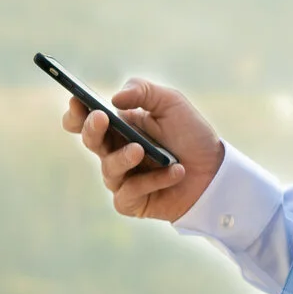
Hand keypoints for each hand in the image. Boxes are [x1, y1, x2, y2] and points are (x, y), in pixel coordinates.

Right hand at [62, 77, 224, 223]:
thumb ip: (143, 91)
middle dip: (91, 129)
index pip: (85, 119)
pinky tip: (176, 172)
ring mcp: (122, 178)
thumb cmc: (191, 136)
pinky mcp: (132, 201)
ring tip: (142, 150)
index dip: (76, 112)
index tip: (77, 100)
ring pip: (108, 169)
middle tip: (101, 118)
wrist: (216, 172)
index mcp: (118, 126)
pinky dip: (152, 181)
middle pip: (90, 141)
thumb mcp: (171, 103)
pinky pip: (128, 193)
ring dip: (124, 157)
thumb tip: (114, 99)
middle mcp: (115, 151)